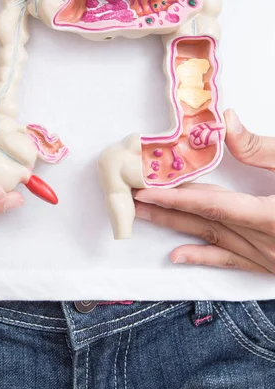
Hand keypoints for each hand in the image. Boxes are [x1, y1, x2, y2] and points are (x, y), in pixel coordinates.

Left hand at [134, 109, 274, 273]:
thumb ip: (262, 148)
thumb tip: (228, 121)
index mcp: (272, 216)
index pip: (212, 205)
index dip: (175, 197)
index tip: (143, 190)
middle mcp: (266, 244)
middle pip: (204, 223)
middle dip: (164, 209)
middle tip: (128, 199)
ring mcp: (270, 259)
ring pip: (212, 242)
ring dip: (175, 229)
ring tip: (141, 218)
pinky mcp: (274, 267)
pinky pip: (232, 263)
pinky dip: (204, 258)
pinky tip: (177, 256)